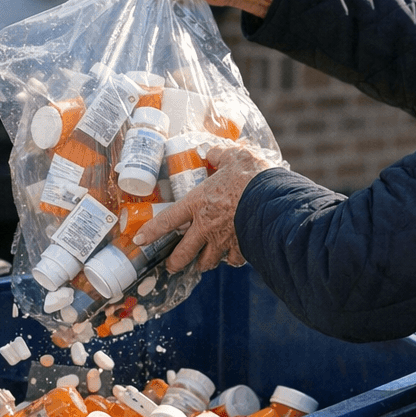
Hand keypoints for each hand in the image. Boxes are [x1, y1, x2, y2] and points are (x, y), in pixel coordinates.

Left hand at [134, 144, 275, 271]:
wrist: (275, 200)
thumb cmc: (251, 177)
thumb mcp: (234, 156)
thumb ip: (220, 155)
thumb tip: (211, 151)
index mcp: (198, 204)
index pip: (167, 221)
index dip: (151, 232)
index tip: (140, 240)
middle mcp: (206, 227)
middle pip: (183, 253)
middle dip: (175, 262)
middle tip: (171, 265)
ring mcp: (224, 241)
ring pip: (207, 262)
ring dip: (203, 263)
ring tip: (203, 262)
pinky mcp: (242, 249)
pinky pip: (233, 260)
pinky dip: (232, 260)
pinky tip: (233, 257)